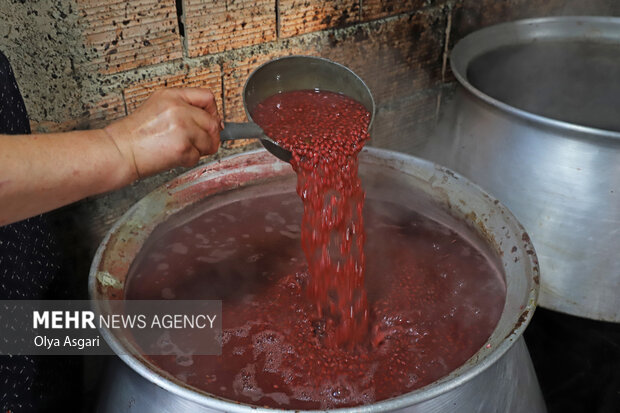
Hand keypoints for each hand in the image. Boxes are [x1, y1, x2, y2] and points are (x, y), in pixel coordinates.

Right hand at [104, 88, 222, 179]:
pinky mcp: (183, 146)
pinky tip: (173, 156)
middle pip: (213, 122)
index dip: (213, 112)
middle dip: (210, 136)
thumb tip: (212, 121)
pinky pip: (198, 156)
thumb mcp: (157, 108)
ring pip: (209, 141)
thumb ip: (183, 110)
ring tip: (181, 149)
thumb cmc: (135, 135)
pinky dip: (189, 160)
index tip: (212, 122)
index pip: (207, 97)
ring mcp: (182, 127)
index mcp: (172, 96)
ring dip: (199, 150)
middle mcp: (178, 109)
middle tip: (199, 143)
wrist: (119, 151)